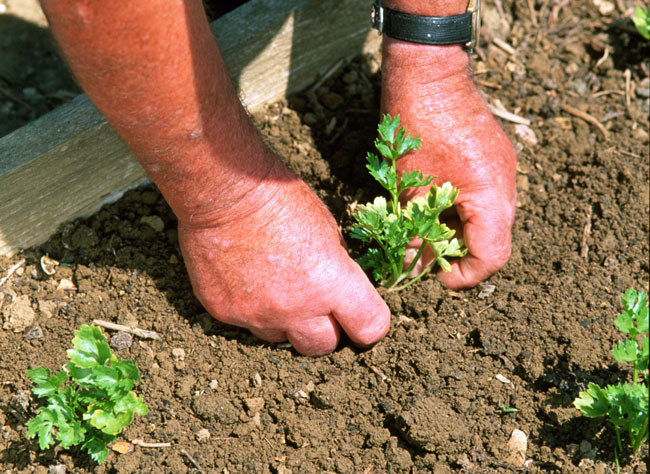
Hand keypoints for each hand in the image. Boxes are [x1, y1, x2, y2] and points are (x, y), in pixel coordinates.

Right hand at [177, 163, 390, 355]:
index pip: (369, 327)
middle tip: (316, 304)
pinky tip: (246, 279)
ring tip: (275, 286)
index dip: (369, 324)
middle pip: (323, 346)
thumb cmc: (280, 199)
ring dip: (286, 321)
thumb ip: (335, 268)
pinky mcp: (225, 313)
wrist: (225, 192)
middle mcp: (296, 308)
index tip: (362, 316)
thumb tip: (339, 289)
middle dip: (326, 329)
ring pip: (281, 339)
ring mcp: (258, 314)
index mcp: (331, 283)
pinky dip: (252, 309)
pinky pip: (247, 324)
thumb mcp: (327, 227)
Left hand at [382, 41, 516, 288]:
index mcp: (491, 195)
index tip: (436, 278)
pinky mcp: (494, 157)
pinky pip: (486, 197)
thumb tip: (411, 265)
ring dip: (460, 232)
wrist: (429, 72)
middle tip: (427, 256)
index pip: (491, 256)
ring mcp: (504, 168)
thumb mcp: (408, 188)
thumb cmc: (416, 125)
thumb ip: (414, 232)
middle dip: (460, 256)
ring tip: (427, 231)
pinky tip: (436, 205)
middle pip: (494, 240)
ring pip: (490, 220)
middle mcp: (506, 184)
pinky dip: (463, 210)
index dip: (463, 276)